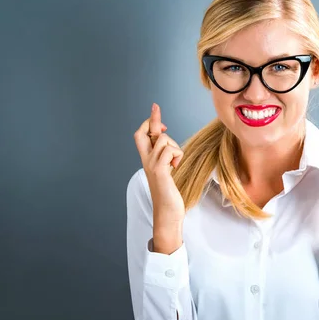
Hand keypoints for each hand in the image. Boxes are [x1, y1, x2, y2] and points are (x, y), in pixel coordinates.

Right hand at [133, 103, 185, 229]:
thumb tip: (168, 145)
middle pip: (144, 133)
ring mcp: (152, 165)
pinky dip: (177, 156)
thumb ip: (165, 158)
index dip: (149, 122)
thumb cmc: (169, 194)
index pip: (141, 136)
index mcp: (148, 160)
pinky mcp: (160, 171)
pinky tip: (175, 168)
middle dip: (153, 118)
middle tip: (156, 106)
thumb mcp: (166, 172)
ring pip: (165, 140)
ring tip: (175, 164)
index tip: (157, 113)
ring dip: (175, 148)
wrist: (167, 213)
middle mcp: (146, 161)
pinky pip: (169, 151)